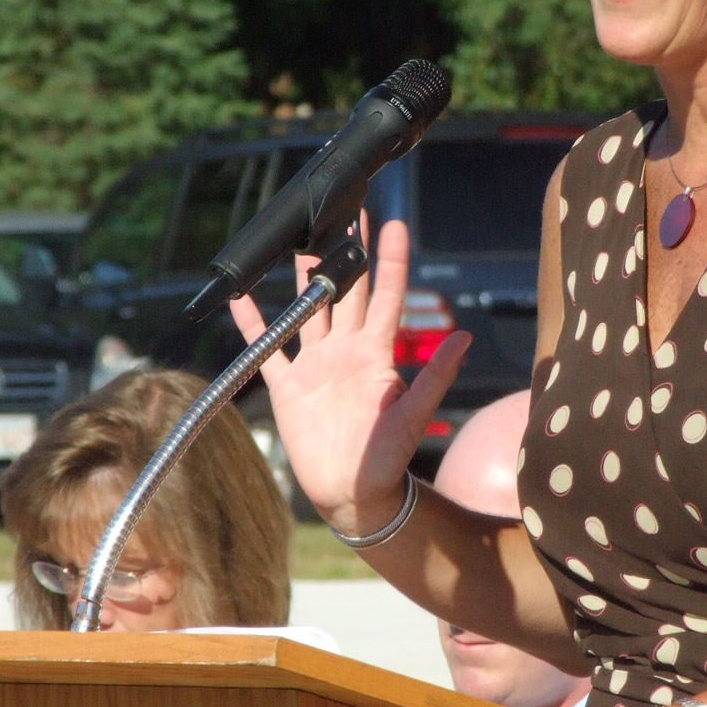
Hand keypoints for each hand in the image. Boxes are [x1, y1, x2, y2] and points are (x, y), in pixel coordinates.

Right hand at [228, 219, 470, 532]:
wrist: (354, 494)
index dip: (389, 260)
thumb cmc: (388, 460)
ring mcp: (315, 365)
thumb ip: (436, 375)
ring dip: (302, 278)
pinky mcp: (289, 386)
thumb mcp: (413, 415)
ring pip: (307, 309)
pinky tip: (241, 297)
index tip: (393, 224)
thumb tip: (465, 337)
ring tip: (300, 241)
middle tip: (346, 212)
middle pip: (345, 291)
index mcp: (376, 353)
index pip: (386, 295)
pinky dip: (253, 323)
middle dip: (346, 252)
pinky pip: (267, 347)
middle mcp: (346, 351)